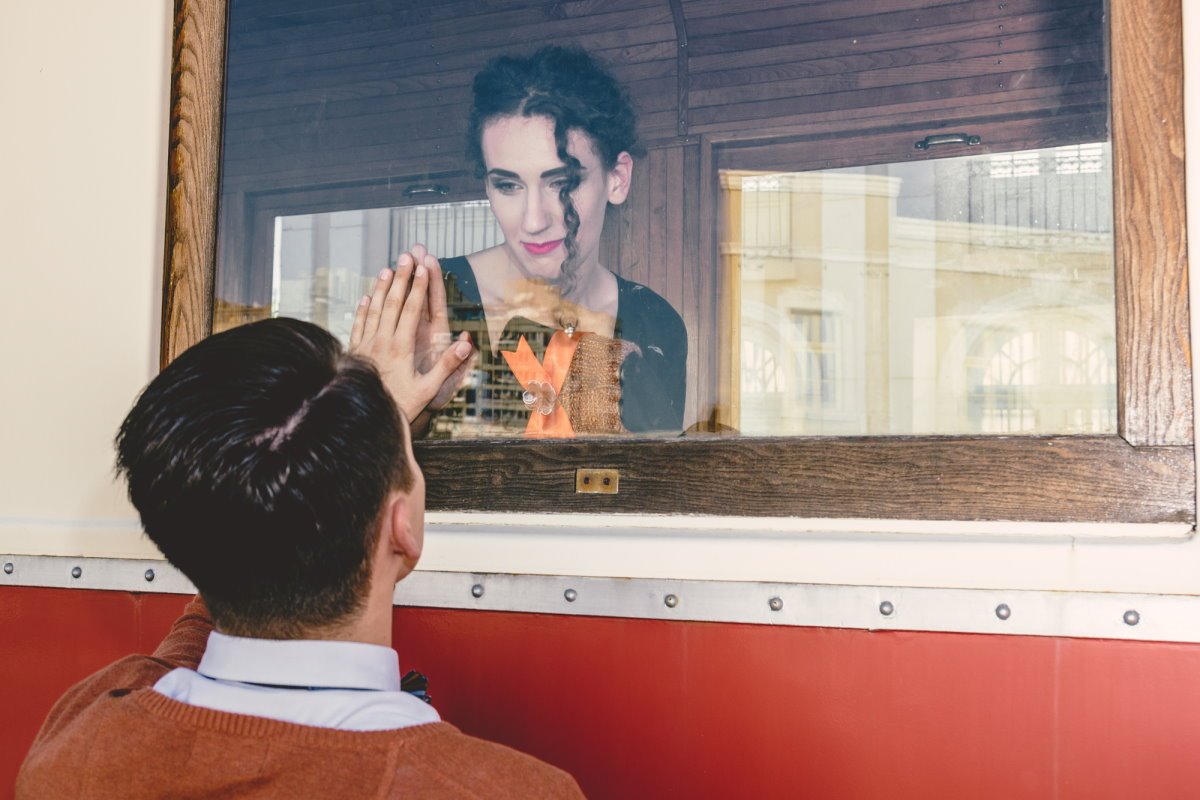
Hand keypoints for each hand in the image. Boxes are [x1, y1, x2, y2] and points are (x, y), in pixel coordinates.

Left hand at [349, 249, 473, 423]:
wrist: (365, 417)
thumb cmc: (401, 405)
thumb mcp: (429, 389)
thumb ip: (448, 365)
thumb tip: (467, 343)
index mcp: (401, 348)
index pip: (411, 310)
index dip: (419, 288)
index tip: (424, 268)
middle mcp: (381, 342)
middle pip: (392, 303)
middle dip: (401, 278)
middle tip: (406, 257)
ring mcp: (366, 345)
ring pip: (374, 309)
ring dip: (381, 287)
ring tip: (387, 269)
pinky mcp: (355, 352)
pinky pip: (359, 324)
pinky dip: (363, 308)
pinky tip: (365, 297)